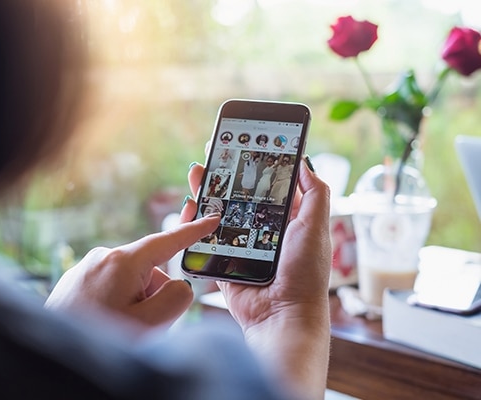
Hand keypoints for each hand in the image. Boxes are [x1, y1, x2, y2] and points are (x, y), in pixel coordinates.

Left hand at [45, 213, 220, 328]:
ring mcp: (86, 268)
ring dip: (133, 304)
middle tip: (139, 326)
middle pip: (150, 273)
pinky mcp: (75, 281)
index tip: (211, 219)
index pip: (166, 241)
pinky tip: (103, 325)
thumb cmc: (98, 339)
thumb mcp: (150, 323)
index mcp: (122, 261)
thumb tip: (178, 285)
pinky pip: (110, 288)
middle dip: (153, 298)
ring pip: (130, 283)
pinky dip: (116, 305)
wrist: (51, 354)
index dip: (192, 231)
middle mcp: (102, 257)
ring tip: (116, 328)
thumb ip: (177, 298)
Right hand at [183, 157, 331, 398]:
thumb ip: (315, 194)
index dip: (259, 163)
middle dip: (228, 172)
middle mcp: (264, 229)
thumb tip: (305, 162)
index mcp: (288, 219)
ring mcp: (242, 243)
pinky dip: (196, 220)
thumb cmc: (304, 275)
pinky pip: (206, 236)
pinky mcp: (224, 258)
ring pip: (220, 211)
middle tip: (215, 150)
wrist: (281, 316)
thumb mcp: (316, 227)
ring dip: (208, 190)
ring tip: (197, 170)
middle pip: (241, 193)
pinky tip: (189, 204)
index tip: (246, 142)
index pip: (271, 184)